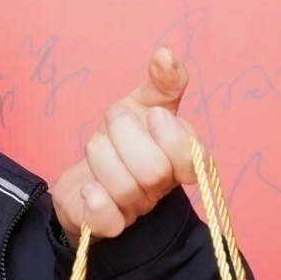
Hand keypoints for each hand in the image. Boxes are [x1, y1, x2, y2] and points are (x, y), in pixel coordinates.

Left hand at [53, 46, 201, 238]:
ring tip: (98, 147)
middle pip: (153, 170)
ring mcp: (136, 209)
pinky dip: (98, 203)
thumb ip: (164, 82)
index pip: (196, 161)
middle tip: (113, 123)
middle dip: (124, 135)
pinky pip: (109, 222)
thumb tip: (166, 53)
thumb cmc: (122, 141)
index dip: (172, 138)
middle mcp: (162, 188)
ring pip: (125, 187)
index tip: (153, 117)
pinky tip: (90, 189)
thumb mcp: (144, 105)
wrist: (85, 177)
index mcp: (180, 160)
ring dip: (101, 155)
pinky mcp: (107, 226)